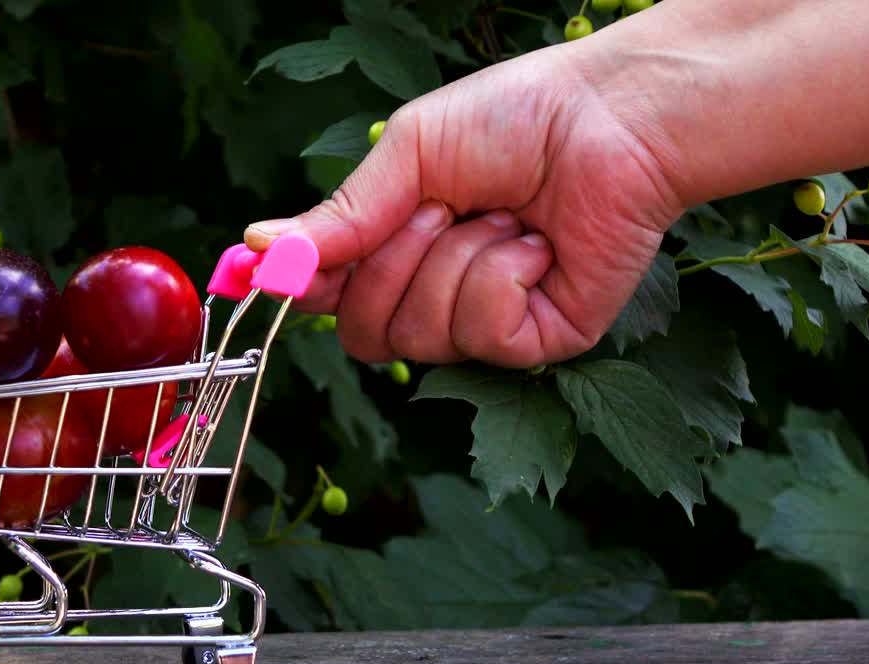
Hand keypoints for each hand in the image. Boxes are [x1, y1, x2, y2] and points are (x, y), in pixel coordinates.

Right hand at [244, 45, 681, 367]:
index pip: (329, 298)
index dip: (303, 290)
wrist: (611, 117)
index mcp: (397, 247)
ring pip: (421, 338)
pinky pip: (482, 337)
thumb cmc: (517, 117)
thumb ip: (340, 214)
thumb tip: (257, 249)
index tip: (272, 276)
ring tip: (503, 215)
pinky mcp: (537, 340)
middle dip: (392, 264)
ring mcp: (486, 323)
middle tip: (438, 209)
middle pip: (364, 334)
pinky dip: (501, 277)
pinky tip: (536, 243)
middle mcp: (435, 292)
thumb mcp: (411, 154)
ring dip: (455, 261)